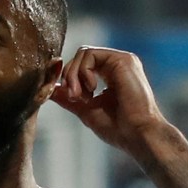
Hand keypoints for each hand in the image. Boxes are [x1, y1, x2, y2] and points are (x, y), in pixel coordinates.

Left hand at [51, 46, 167, 154]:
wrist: (137, 135)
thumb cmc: (118, 128)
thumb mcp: (86, 111)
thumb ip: (68, 98)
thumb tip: (49, 90)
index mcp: (111, 75)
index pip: (81, 65)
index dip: (68, 78)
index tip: (70, 98)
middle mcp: (117, 65)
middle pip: (80, 56)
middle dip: (69, 76)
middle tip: (74, 97)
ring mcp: (121, 61)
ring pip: (83, 53)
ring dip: (73, 75)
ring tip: (81, 96)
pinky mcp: (123, 60)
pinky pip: (90, 54)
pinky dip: (83, 71)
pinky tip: (92, 89)